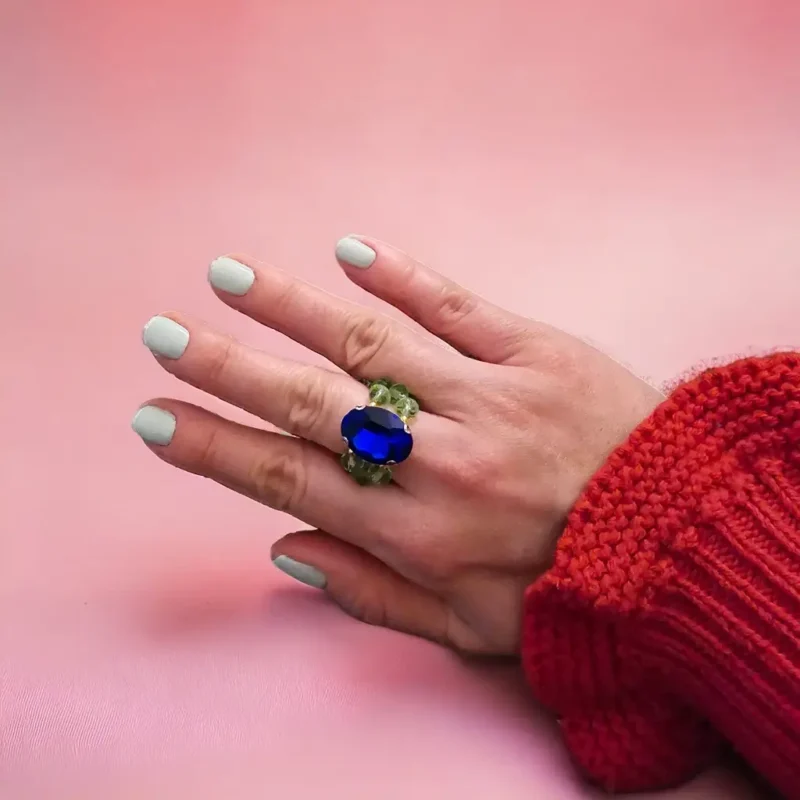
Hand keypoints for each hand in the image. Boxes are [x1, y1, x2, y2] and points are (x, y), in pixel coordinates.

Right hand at [133, 237, 662, 654]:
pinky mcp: (536, 352)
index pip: (290, 480)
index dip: (215, 449)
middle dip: (228, 370)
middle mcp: (439, 458)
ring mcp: (487, 396)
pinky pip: (458, 305)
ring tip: (227, 276)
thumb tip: (286, 552)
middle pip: (312, 404)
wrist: (683, 538)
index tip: (156, 418)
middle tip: (161, 337)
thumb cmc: (572, 589)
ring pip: (370, 342)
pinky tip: (351, 250)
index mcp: (418, 533)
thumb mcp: (470, 628)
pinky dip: (402, 276)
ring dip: (292, 307)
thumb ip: (372, 593)